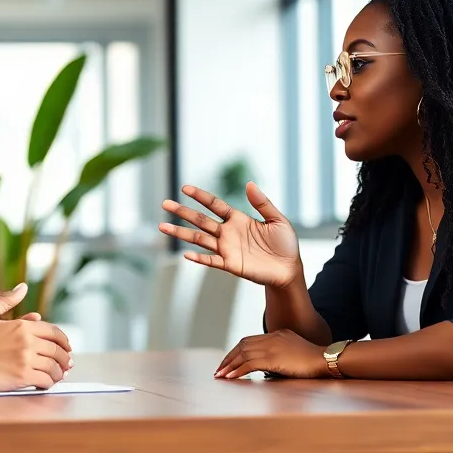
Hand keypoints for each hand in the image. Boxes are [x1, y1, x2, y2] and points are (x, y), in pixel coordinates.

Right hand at [0, 283, 72, 393]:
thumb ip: (4, 300)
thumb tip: (22, 287)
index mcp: (21, 326)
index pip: (53, 332)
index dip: (63, 341)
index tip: (66, 347)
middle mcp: (27, 342)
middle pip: (58, 350)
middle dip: (65, 358)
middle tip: (67, 363)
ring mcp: (25, 360)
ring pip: (54, 367)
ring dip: (59, 372)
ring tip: (59, 375)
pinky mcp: (21, 378)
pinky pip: (45, 381)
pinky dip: (49, 383)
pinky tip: (46, 383)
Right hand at [159, 182, 301, 288]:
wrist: (289, 269)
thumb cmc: (285, 244)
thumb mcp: (277, 220)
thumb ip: (262, 203)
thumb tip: (249, 184)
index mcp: (238, 219)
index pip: (214, 204)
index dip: (200, 196)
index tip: (185, 188)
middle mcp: (228, 232)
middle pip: (200, 220)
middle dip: (182, 212)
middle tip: (165, 203)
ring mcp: (227, 249)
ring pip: (199, 239)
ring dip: (181, 233)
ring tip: (163, 227)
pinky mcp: (230, 264)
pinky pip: (211, 260)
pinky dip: (199, 258)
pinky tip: (186, 254)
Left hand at [215, 330, 326, 379]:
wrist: (325, 360)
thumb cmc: (313, 361)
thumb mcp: (293, 352)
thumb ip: (279, 355)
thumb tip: (267, 367)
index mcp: (277, 334)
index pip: (249, 341)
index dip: (236, 351)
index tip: (229, 361)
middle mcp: (272, 338)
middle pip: (243, 345)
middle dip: (229, 358)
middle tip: (219, 369)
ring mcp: (272, 347)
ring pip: (243, 354)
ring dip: (230, 365)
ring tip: (220, 375)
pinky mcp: (273, 358)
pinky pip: (249, 364)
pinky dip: (238, 370)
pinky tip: (231, 377)